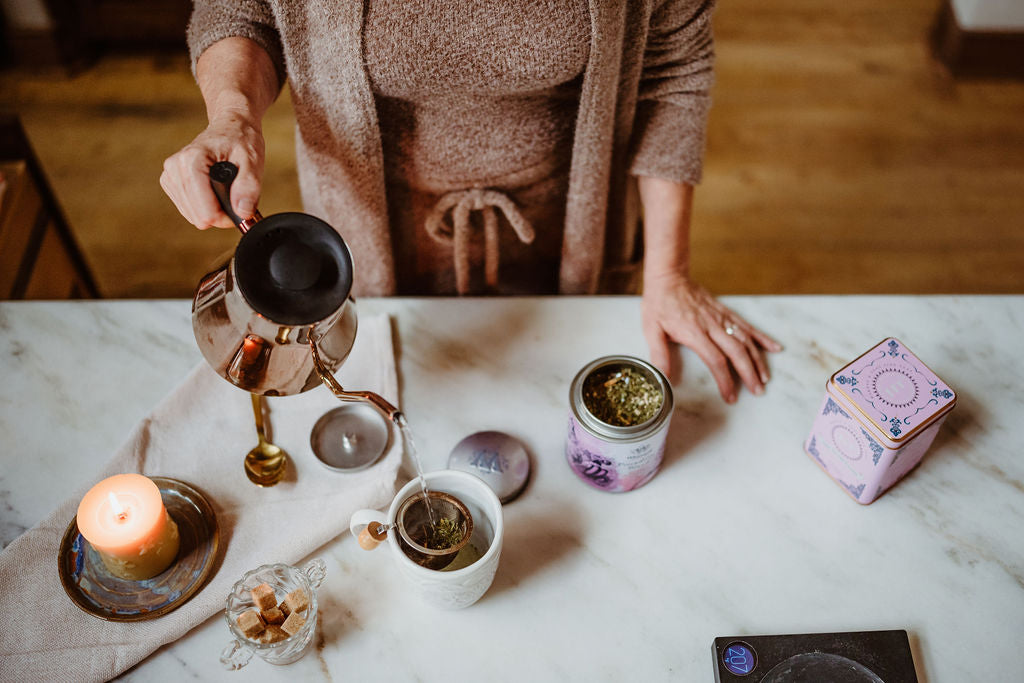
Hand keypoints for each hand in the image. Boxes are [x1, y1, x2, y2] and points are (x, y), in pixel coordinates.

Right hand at [159, 111, 264, 228]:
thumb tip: (243, 213)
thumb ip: (249, 187)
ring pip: (193, 217)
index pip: (206, 212)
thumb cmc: (241, 139)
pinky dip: (204, 206)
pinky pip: (189, 210)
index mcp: (192, 161)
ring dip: (213, 210)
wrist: (230, 126)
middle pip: (198, 217)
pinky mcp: (170, 182)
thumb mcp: (253, 161)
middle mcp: (174, 167)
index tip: (241, 206)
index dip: (227, 217)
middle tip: (235, 196)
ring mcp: (169, 175)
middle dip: (220, 213)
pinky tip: (214, 190)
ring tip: (225, 189)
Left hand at [641, 272, 781, 402]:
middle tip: (758, 392)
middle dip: (749, 374)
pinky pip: (747, 326)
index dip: (725, 380)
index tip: (731, 397)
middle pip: (737, 352)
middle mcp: (712, 325)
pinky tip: (775, 348)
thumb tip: (664, 378)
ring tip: (765, 378)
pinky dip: (762, 338)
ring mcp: (721, 318)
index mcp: (694, 332)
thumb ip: (659, 354)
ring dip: (758, 360)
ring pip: (746, 340)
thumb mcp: (651, 329)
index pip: (715, 360)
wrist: (669, 277)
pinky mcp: (725, 312)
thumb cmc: (659, 304)